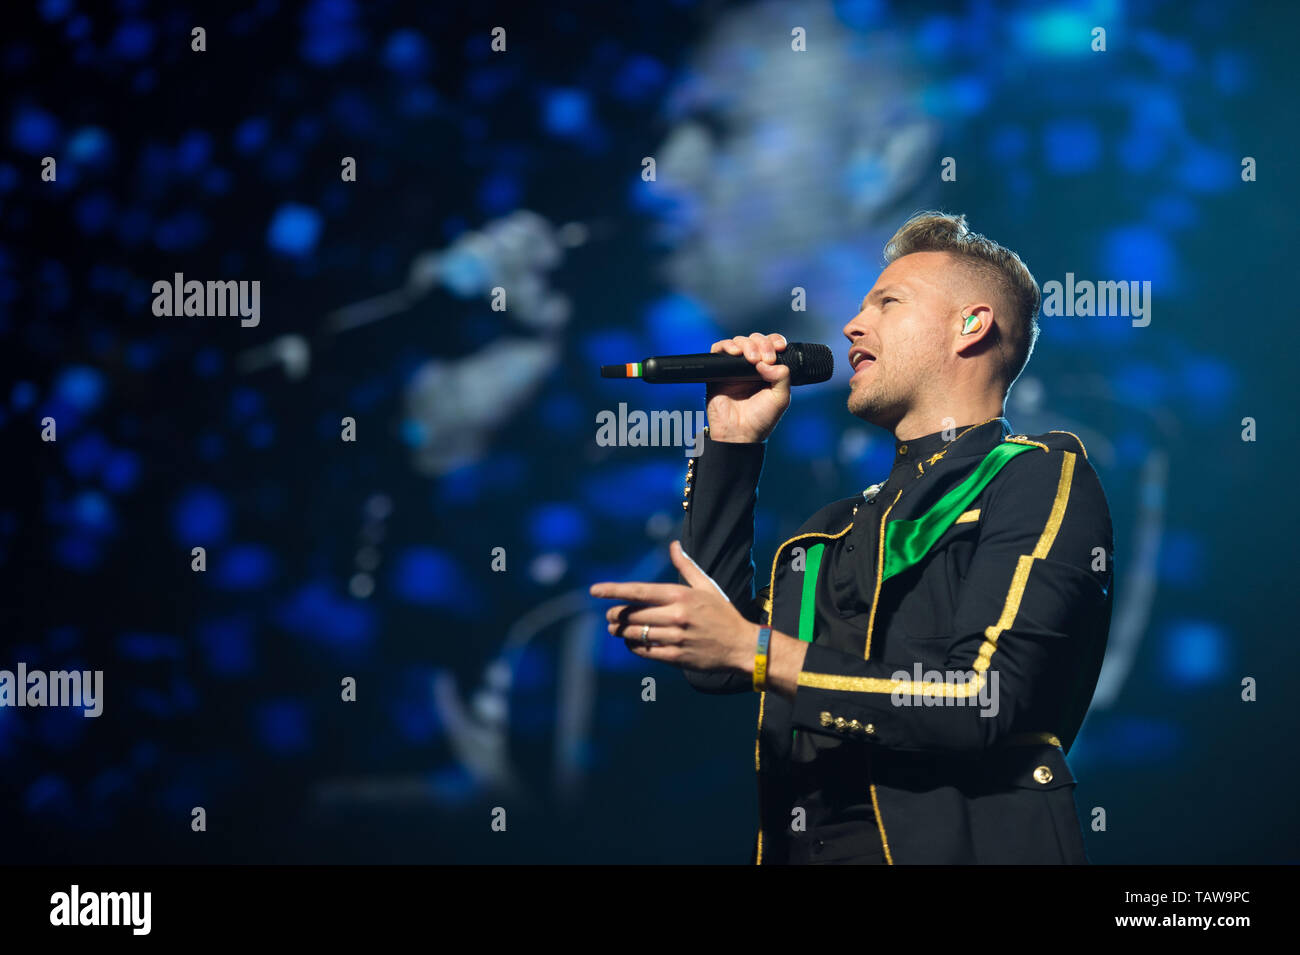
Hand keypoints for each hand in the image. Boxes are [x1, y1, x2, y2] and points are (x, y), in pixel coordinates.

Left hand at [589, 540, 755, 672]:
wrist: (741, 645)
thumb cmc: (722, 613)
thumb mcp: (706, 586)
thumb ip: (686, 566)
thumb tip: (673, 545)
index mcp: (680, 595)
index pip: (639, 591)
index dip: (613, 590)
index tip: (594, 590)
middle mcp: (676, 616)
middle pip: (632, 615)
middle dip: (615, 614)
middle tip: (610, 615)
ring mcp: (675, 638)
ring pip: (635, 634)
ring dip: (621, 631)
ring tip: (616, 629)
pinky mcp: (677, 657)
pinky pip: (645, 651)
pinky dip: (634, 646)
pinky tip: (631, 643)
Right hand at [704, 332, 791, 442]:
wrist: (739, 434)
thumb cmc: (760, 420)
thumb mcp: (781, 398)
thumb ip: (782, 377)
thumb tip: (767, 362)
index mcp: (767, 371)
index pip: (771, 346)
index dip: (775, 341)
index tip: (779, 347)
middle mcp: (750, 367)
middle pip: (755, 340)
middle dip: (762, 344)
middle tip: (766, 358)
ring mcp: (734, 368)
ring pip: (739, 342)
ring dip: (747, 344)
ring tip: (752, 359)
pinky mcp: (718, 372)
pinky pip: (718, 350)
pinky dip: (726, 346)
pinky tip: (735, 353)